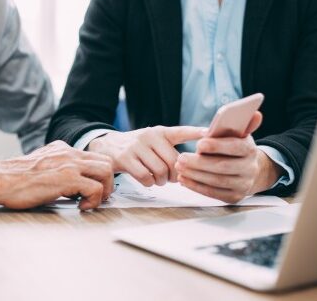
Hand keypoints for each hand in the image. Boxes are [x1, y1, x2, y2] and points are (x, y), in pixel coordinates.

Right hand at [0, 141, 113, 209]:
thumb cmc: (15, 179)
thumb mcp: (41, 165)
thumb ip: (57, 169)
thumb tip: (72, 186)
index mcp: (63, 149)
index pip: (94, 156)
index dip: (99, 175)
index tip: (95, 189)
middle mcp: (68, 153)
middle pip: (106, 162)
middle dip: (108, 182)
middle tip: (98, 197)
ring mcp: (69, 164)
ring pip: (106, 171)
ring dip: (105, 190)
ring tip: (90, 202)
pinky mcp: (66, 178)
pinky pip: (95, 188)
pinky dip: (94, 200)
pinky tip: (81, 206)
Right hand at [87, 126, 206, 186]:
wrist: (107, 146)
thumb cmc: (137, 148)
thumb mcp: (154, 141)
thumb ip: (170, 149)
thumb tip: (191, 168)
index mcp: (160, 132)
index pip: (181, 131)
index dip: (196, 133)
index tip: (209, 133)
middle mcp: (149, 136)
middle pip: (173, 161)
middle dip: (176, 174)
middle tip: (172, 178)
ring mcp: (136, 147)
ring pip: (160, 171)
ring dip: (162, 181)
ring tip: (159, 179)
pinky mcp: (125, 159)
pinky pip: (145, 177)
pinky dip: (149, 183)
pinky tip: (147, 180)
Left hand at [174, 112, 282, 202]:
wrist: (248, 170)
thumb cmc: (235, 148)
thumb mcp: (238, 135)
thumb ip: (241, 123)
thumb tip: (255, 114)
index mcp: (250, 150)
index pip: (236, 147)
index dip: (217, 146)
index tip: (199, 143)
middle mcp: (250, 169)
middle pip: (223, 166)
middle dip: (199, 162)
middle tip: (181, 157)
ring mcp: (243, 185)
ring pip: (216, 181)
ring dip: (195, 175)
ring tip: (179, 167)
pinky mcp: (234, 197)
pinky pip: (213, 193)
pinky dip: (196, 187)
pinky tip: (184, 179)